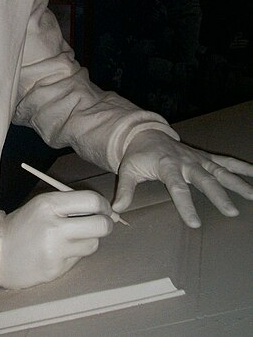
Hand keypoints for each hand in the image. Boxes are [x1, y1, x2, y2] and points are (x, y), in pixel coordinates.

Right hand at [0, 190, 113, 289]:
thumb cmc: (24, 225)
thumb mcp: (42, 205)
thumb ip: (69, 204)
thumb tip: (103, 209)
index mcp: (49, 204)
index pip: (91, 201)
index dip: (103, 205)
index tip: (103, 209)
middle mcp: (53, 226)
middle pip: (100, 225)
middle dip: (107, 224)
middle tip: (103, 223)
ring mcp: (55, 250)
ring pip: (93, 244)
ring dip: (90, 240)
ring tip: (75, 238)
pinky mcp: (56, 269)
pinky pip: (79, 258)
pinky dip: (75, 253)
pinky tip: (61, 251)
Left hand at [112, 130, 252, 227]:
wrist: (145, 134)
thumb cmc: (138, 155)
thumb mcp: (127, 170)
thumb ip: (125, 190)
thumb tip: (117, 210)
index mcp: (166, 165)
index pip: (177, 187)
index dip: (185, 204)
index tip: (195, 223)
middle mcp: (186, 161)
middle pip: (204, 179)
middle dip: (217, 195)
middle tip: (230, 211)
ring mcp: (198, 159)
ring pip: (219, 170)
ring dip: (236, 182)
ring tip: (252, 195)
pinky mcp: (204, 158)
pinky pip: (225, 162)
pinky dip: (242, 167)